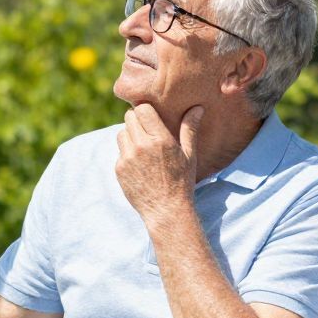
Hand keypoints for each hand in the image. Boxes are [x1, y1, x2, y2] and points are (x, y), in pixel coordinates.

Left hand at [115, 104, 201, 223]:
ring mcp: (128, 158)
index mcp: (160, 139)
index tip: (151, 116)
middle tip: (147, 130)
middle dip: (137, 120)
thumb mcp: (189, 154)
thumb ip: (189, 128)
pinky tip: (140, 164)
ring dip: (130, 135)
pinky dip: (127, 153)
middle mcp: (142, 146)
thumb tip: (197, 108)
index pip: (142, 109)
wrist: (166, 210)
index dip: (145, 110)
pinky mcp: (119, 169)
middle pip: (129, 117)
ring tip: (143, 147)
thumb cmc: (182, 181)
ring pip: (122, 133)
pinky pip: (119, 151)